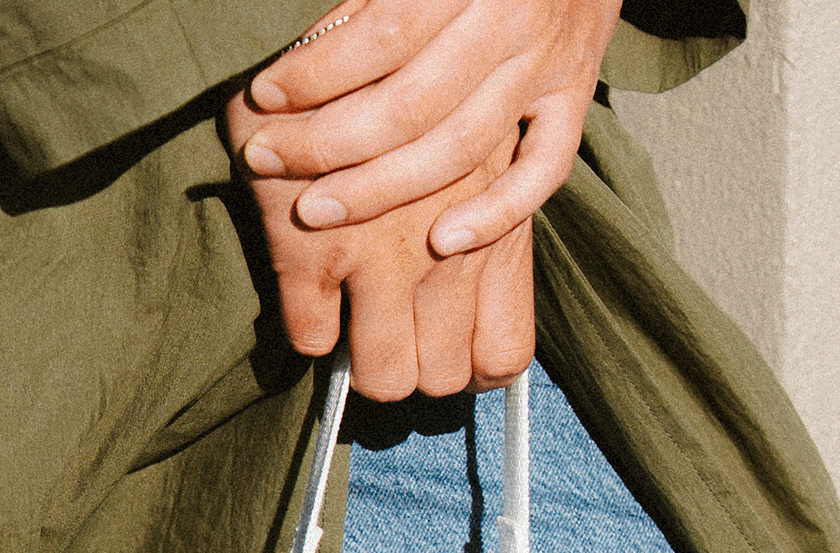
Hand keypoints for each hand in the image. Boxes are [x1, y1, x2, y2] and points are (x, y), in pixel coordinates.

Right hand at [229, 85, 536, 398]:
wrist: (357, 36)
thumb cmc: (428, 78)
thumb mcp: (486, 143)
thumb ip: (488, 211)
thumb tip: (465, 275)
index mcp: (497, 234)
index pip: (503, 354)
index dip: (474, 368)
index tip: (449, 353)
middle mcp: (447, 259)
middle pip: (442, 377)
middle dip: (415, 369)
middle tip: (393, 339)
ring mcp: (379, 259)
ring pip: (380, 375)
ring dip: (361, 361)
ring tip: (351, 327)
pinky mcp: (309, 250)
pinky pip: (309, 337)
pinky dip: (306, 331)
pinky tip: (307, 296)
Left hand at [235, 0, 621, 256]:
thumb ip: (371, 5)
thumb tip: (299, 62)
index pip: (384, 36)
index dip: (318, 72)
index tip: (264, 95)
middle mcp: (514, 23)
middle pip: (412, 105)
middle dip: (328, 141)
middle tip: (266, 158)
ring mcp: (548, 67)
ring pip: (461, 147)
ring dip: (381, 187)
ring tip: (314, 209)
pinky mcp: (575, 101)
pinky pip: (543, 172)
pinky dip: (496, 213)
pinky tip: (441, 242)